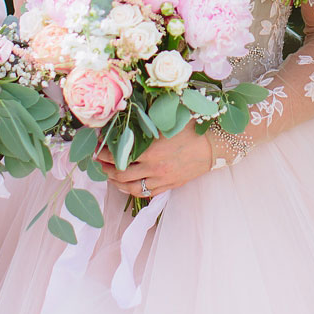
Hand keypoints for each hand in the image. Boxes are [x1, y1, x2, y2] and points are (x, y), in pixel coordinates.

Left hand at [97, 128, 212, 197]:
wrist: (214, 146)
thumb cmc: (192, 130)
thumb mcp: (168, 122)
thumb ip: (147, 124)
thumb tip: (127, 120)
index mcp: (152, 151)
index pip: (119, 155)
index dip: (105, 152)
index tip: (99, 147)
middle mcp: (154, 168)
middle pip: (121, 174)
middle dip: (106, 168)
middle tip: (99, 162)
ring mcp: (162, 180)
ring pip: (131, 187)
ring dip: (116, 182)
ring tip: (110, 175)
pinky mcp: (169, 186)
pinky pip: (146, 193)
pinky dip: (132, 190)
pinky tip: (127, 185)